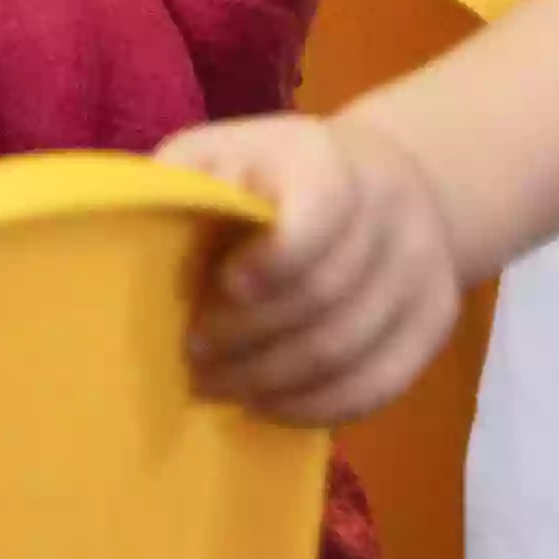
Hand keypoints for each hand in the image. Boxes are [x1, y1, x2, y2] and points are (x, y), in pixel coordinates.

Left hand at [157, 114, 470, 424]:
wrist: (387, 182)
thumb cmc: (272, 172)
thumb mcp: (221, 151)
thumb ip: (184, 182)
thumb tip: (123, 226)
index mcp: (330, 162)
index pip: (320, 216)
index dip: (271, 264)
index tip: (221, 287)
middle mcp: (392, 213)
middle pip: (325, 298)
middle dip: (248, 338)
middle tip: (192, 356)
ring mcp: (423, 271)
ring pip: (349, 351)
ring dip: (272, 380)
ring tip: (216, 385)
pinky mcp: (435, 323)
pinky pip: (379, 384)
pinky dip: (317, 406)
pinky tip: (266, 404)